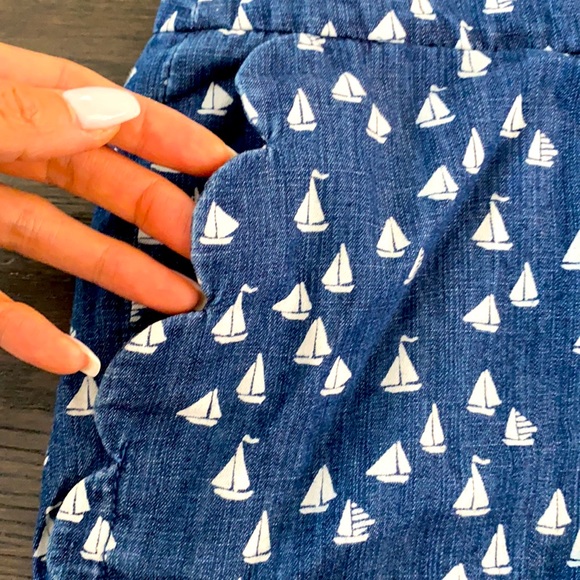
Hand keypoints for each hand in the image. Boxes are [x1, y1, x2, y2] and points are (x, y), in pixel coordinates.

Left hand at [0, 42, 234, 375]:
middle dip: (164, 215)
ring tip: (179, 302)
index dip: (169, 137)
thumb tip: (108, 109)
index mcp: (3, 102)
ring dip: (122, 277)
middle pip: (99, 182)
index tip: (225, 166)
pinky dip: (32, 334)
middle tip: (214, 247)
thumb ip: (24, 114)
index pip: (104, 112)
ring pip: (61, 242)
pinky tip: (73, 356)